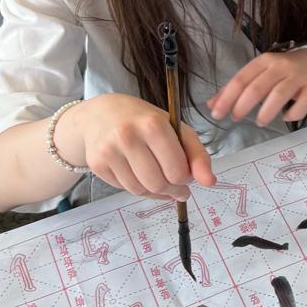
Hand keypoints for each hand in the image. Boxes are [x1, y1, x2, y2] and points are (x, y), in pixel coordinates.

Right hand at [62, 94, 215, 198]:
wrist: (101, 114)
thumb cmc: (145, 121)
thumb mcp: (176, 130)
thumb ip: (197, 155)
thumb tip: (210, 181)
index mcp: (153, 125)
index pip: (177, 171)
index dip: (186, 179)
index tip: (186, 175)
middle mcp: (128, 136)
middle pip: (158, 184)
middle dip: (172, 190)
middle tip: (177, 186)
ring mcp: (109, 151)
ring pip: (140, 191)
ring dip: (156, 192)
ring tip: (160, 181)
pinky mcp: (97, 164)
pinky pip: (125, 189)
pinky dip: (138, 189)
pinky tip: (140, 176)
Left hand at [208, 48, 306, 127]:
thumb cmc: (281, 70)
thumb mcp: (258, 73)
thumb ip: (235, 88)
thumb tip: (211, 105)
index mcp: (263, 61)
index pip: (241, 79)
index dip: (227, 98)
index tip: (217, 113)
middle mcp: (280, 67)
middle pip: (257, 88)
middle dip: (242, 106)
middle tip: (236, 118)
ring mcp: (298, 77)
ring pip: (279, 95)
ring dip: (266, 112)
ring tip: (259, 122)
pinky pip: (302, 105)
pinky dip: (292, 114)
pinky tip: (285, 118)